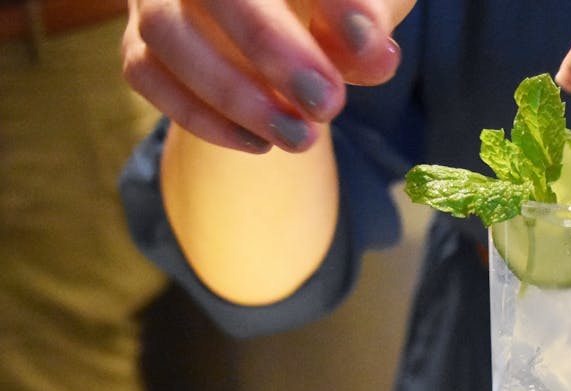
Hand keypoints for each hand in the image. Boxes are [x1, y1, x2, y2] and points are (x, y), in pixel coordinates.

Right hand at [123, 0, 415, 152]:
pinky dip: (199, 115)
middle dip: (268, 46)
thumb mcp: (365, 5)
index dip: (332, 2)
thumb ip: (370, 20)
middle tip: (326, 104)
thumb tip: (373, 55)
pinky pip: (146, 72)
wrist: (291, 28)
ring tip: (299, 137)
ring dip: (232, 93)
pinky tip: (258, 143)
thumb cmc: (335, 6)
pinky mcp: (142, 38)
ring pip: (163, 29)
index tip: (369, 48)